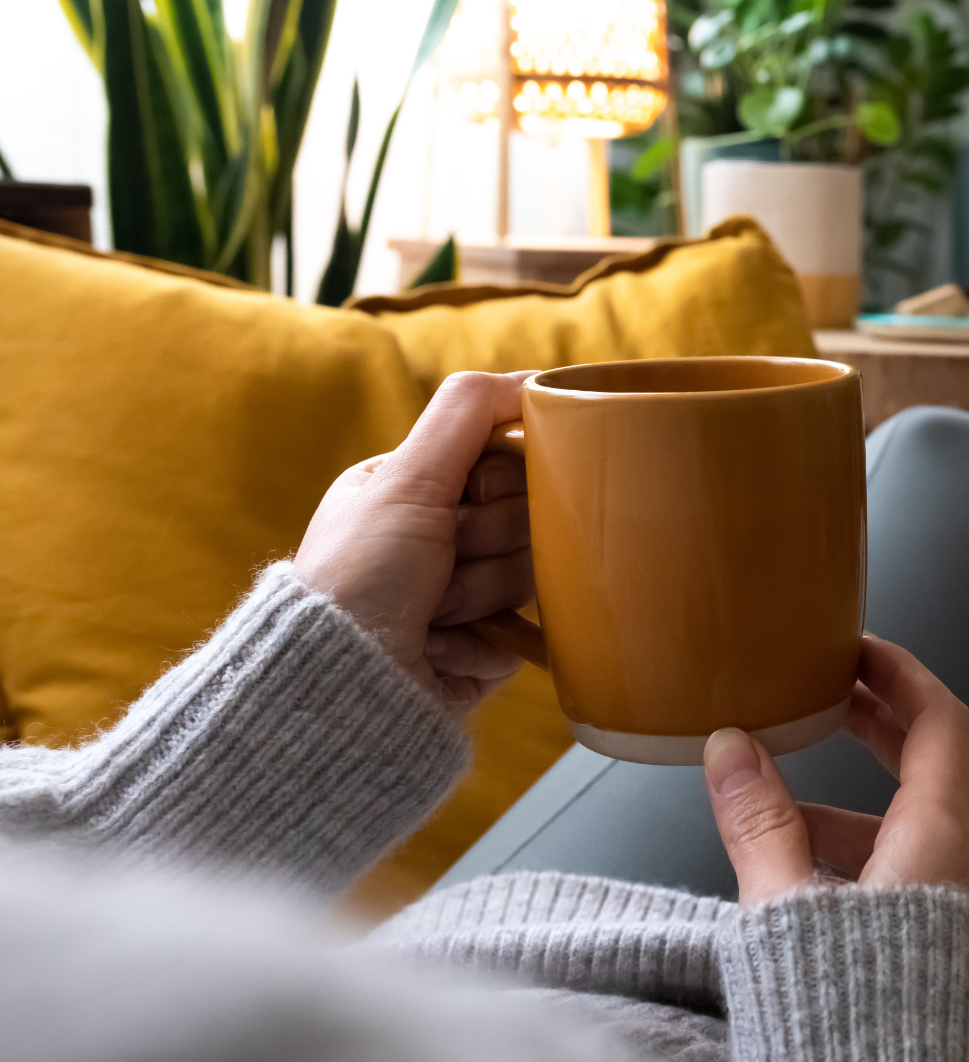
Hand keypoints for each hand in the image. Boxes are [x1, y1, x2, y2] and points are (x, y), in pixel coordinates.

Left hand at [293, 370, 537, 713]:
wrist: (343, 684)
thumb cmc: (359, 576)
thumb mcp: (405, 477)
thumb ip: (466, 413)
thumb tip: (531, 377)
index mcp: (418, 491)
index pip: (508, 462)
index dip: (498, 483)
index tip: (463, 500)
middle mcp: (441, 539)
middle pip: (527, 519)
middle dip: (486, 544)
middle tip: (438, 564)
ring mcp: (466, 596)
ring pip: (532, 575)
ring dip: (481, 596)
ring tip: (431, 615)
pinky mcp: (485, 649)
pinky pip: (529, 632)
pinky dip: (486, 643)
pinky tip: (444, 649)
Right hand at [703, 636, 968, 921]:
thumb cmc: (853, 1019)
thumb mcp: (786, 909)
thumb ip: (758, 823)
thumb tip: (730, 750)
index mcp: (946, 840)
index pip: (940, 719)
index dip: (899, 674)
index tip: (857, 651)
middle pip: (938, 768)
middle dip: (879, 730)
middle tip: (827, 702)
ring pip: (932, 832)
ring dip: (866, 812)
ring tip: (791, 813)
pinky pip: (936, 880)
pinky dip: (885, 859)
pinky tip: (820, 881)